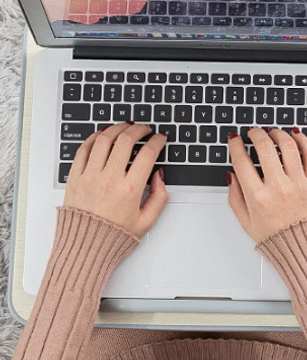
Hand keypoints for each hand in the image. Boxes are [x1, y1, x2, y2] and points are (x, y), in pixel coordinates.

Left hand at [63, 123, 168, 238]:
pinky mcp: (75, 178)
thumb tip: (159, 176)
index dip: (157, 141)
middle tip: (144, 129)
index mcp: (129, 190)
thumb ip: (159, 197)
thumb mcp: (146, 221)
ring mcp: (90, 177)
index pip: (147, 153)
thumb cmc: (113, 238)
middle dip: (139, 129)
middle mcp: (109, 180)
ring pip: (104, 140)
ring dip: (117, 128)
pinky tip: (103, 136)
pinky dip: (95, 138)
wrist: (84, 250)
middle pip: (126, 140)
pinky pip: (84, 149)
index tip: (159, 138)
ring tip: (125, 127)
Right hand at [227, 127, 306, 242]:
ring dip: (277, 133)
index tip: (235, 139)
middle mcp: (279, 188)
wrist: (306, 253)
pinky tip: (295, 136)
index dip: (235, 145)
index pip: (241, 161)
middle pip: (265, 147)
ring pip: (288, 146)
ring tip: (273, 133)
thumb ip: (235, 198)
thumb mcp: (247, 223)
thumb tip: (232, 175)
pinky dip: (302, 140)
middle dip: (256, 133)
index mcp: (258, 198)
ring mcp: (299, 184)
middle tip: (254, 132)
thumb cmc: (278, 240)